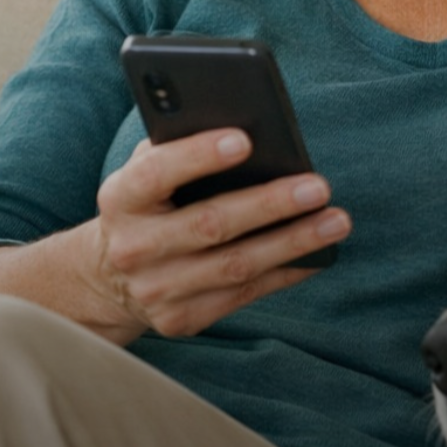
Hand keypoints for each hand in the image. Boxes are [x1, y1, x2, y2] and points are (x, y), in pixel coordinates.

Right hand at [93, 129, 350, 339]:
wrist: (109, 276)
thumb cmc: (151, 202)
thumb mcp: (148, 170)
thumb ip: (181, 145)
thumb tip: (247, 127)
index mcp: (121, 198)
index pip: (156, 173)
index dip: (198, 157)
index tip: (245, 140)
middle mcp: (134, 248)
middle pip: (210, 225)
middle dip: (269, 205)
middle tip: (318, 186)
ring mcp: (156, 289)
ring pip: (235, 265)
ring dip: (293, 243)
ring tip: (336, 221)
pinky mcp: (181, 319)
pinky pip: (245, 294)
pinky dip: (286, 272)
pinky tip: (319, 254)